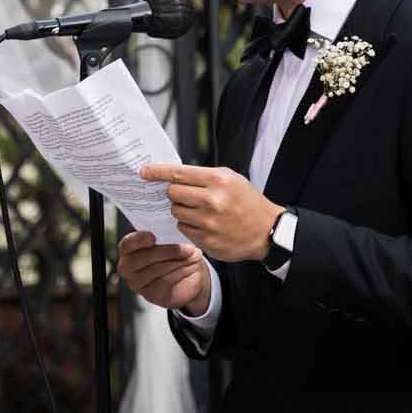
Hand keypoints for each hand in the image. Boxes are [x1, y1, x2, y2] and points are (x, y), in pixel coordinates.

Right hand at [117, 230, 211, 314]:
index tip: (154, 237)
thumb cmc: (172, 254)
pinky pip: (166, 282)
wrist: (185, 277)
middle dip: (169, 251)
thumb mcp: (168, 241)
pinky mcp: (151, 295)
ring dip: (179, 262)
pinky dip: (181, 273)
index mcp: (127, 250)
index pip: (128, 244)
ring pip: (158, 269)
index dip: (139, 240)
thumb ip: (164, 236)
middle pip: (145, 257)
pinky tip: (190, 267)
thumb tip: (171, 231)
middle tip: (188, 247)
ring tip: (193, 256)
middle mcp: (127, 268)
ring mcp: (137, 283)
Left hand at [140, 163, 281, 262]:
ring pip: (176, 212)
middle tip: (185, 195)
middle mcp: (212, 201)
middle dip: (175, 193)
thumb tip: (172, 175)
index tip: (144, 171)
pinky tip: (204, 224)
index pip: (178, 173)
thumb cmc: (246, 201)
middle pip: (173, 193)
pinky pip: (183, 229)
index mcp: (218, 181)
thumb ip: (202, 176)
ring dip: (181, 210)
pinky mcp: (207, 241)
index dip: (157, 172)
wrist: (267, 231)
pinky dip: (189, 226)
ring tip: (199, 210)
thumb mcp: (230, 179)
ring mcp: (209, 223)